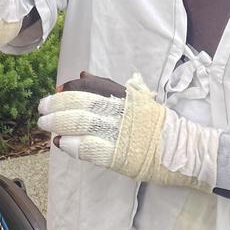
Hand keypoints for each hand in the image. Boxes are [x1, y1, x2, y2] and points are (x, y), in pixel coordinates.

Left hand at [38, 72, 221, 191]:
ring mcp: (123, 133)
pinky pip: (93, 148)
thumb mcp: (139, 101)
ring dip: (60, 123)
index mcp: (129, 97)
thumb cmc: (161, 128)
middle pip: (84, 103)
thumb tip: (81, 74)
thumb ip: (111, 89)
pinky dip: (75, 145)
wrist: (188, 152)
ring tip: (44, 124)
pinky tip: (61, 143)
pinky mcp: (122, 155)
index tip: (58, 91)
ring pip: (84, 123)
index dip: (72, 88)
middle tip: (42, 109)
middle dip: (59, 105)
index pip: (95, 86)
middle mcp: (125, 111)